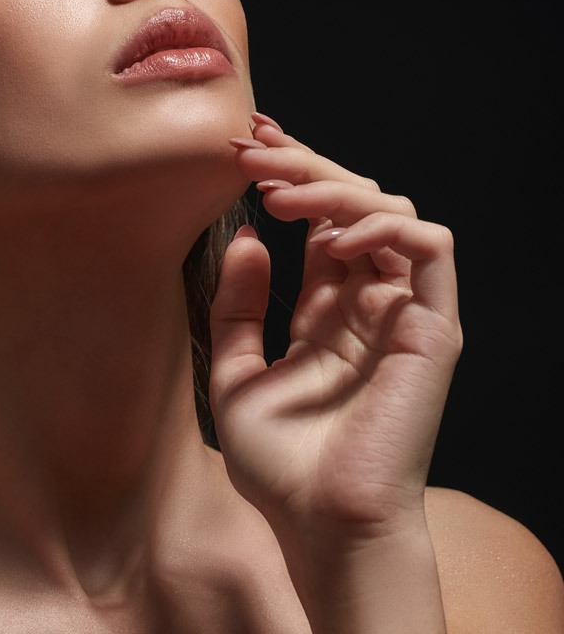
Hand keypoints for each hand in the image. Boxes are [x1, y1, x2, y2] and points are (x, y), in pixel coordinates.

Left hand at [210, 112, 462, 539]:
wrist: (321, 527)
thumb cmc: (282, 466)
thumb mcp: (236, 374)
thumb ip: (240, 307)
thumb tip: (245, 238)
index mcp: (328, 310)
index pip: (317, 222)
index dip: (287, 177)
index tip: (243, 144)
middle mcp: (368, 302)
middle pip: (350, 205)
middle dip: (301, 166)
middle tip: (249, 148)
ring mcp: (402, 312)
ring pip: (390, 210)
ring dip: (332, 188)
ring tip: (274, 191)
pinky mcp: (434, 328)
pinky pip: (429, 249)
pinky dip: (383, 227)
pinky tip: (331, 240)